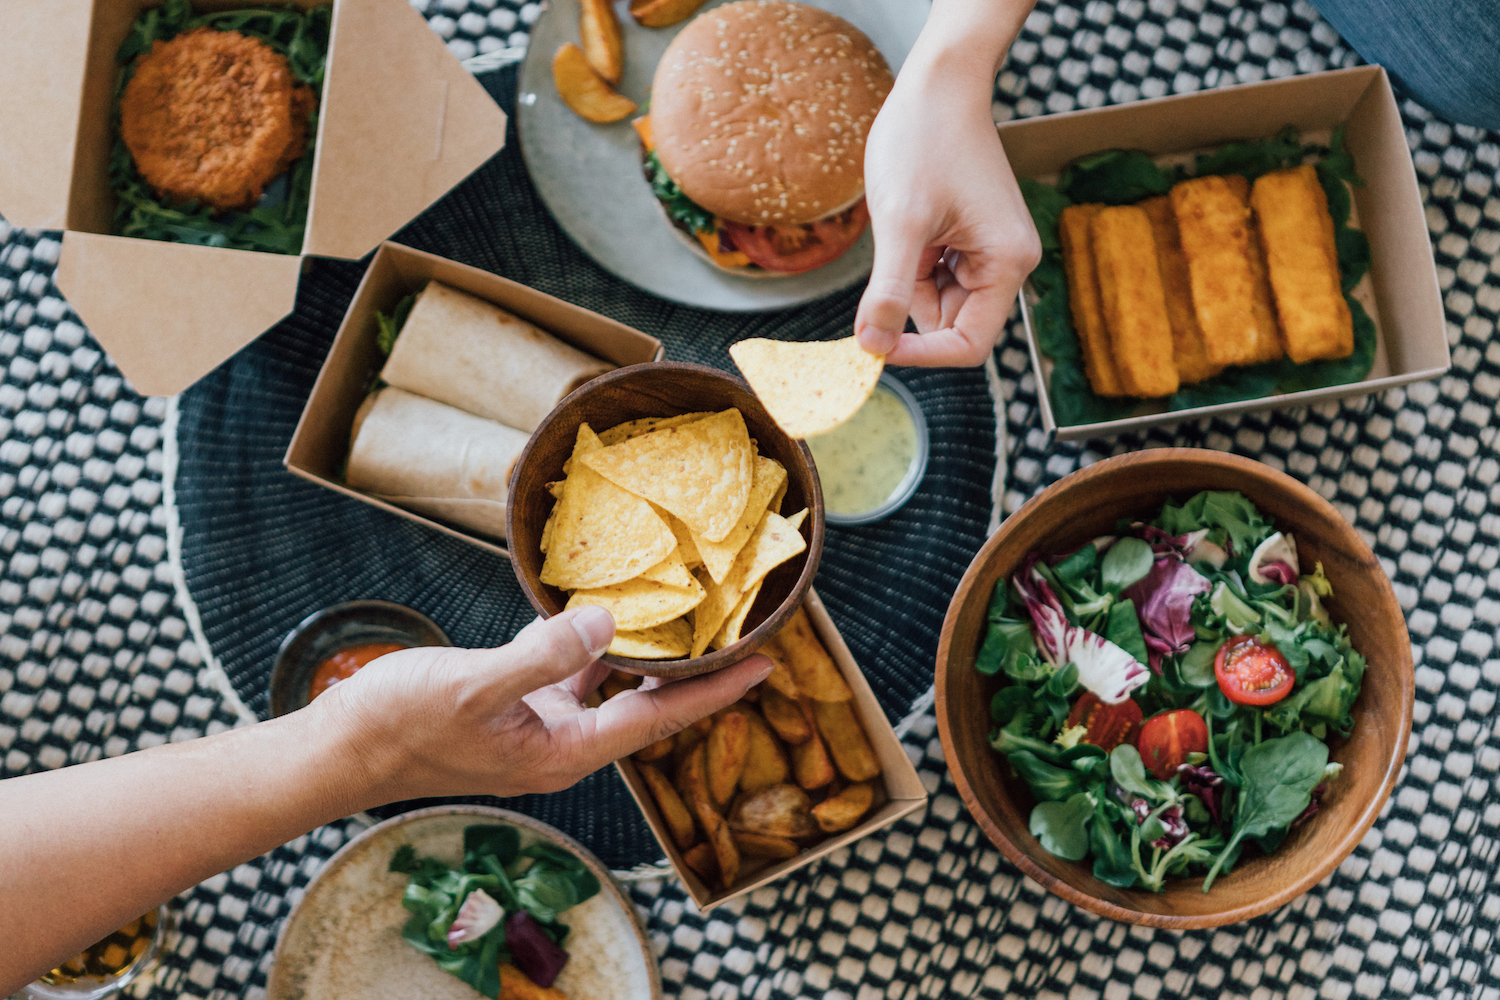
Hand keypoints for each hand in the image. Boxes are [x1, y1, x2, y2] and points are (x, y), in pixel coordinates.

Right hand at [316, 607, 772, 802]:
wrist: (339, 750)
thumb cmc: (399, 725)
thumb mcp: (473, 686)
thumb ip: (541, 657)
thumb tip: (605, 623)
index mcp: (562, 753)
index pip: (657, 719)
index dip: (713, 692)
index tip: (764, 665)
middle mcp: (560, 746)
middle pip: (646, 708)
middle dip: (695, 675)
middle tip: (740, 634)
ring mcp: (537, 728)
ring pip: (611, 689)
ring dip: (648, 657)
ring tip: (691, 617)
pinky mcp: (514, 708)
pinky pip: (572, 675)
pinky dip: (596, 647)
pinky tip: (605, 612)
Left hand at [854, 40, 1040, 366]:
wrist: (937, 84)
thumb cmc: (923, 141)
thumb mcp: (901, 223)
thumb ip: (890, 292)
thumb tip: (872, 348)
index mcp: (1007, 264)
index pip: (967, 345)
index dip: (921, 354)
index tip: (874, 345)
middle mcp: (1007, 263)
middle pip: (951, 325)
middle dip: (909, 309)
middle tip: (881, 269)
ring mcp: (988, 251)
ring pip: (936, 301)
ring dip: (906, 281)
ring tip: (902, 227)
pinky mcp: (967, 240)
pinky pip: (933, 276)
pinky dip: (909, 264)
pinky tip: (906, 222)